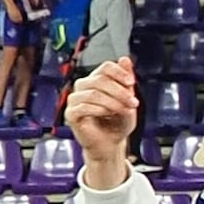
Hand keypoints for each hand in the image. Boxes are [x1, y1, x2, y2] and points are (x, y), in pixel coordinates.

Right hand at [63, 56, 138, 182]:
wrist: (110, 144)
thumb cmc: (117, 123)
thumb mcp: (127, 100)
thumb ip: (126, 80)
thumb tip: (125, 59)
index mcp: (96, 80)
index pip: (105, 66)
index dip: (119, 72)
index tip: (132, 83)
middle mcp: (83, 87)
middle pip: (100, 79)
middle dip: (120, 91)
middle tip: (133, 102)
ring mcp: (75, 100)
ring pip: (93, 93)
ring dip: (112, 102)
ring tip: (123, 111)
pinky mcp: (71, 114)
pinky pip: (83, 107)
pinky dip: (99, 110)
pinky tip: (107, 115)